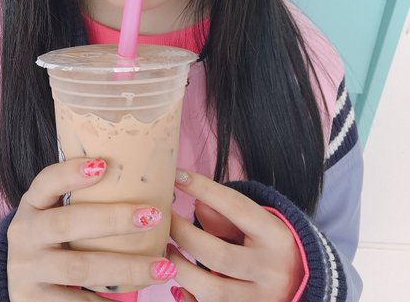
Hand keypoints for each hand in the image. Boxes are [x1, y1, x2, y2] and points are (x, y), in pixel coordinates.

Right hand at [7, 158, 176, 300]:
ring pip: (79, 268)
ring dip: (126, 268)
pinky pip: (75, 301)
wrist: (13, 280)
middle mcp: (25, 235)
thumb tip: (147, 183)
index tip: (102, 166)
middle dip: (113, 220)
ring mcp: (27, 270)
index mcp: (32, 205)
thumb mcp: (53, 213)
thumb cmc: (50, 238)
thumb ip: (83, 200)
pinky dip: (106, 301)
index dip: (70, 173)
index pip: (46, 182)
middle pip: (68, 225)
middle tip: (152, 217)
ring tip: (162, 267)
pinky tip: (134, 299)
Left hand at [168, 169, 303, 301]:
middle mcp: (272, 270)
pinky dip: (189, 297)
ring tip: (166, 251)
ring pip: (212, 290)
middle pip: (218, 254)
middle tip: (163, 220)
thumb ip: (227, 215)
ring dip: (180, 269)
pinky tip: (179, 282)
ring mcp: (261, 300)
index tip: (178, 175)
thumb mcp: (257, 224)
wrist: (301, 286)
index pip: (236, 207)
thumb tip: (197, 204)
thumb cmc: (269, 248)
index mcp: (275, 236)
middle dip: (183, 235)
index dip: (204, 188)